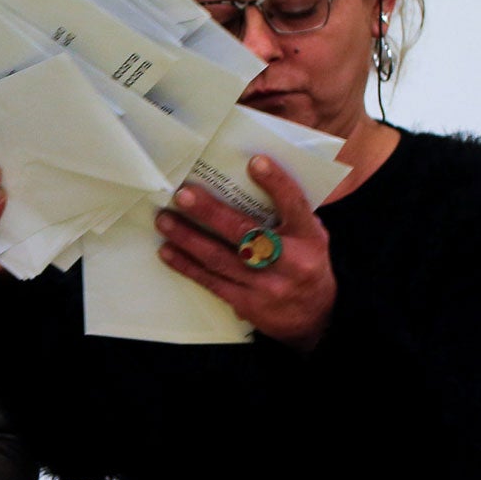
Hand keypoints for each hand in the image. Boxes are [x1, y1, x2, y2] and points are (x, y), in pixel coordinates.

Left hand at [155, 156, 336, 348]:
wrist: (315, 318)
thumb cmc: (306, 264)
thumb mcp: (311, 237)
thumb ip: (289, 214)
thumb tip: (246, 182)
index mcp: (309, 238)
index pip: (294, 205)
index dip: (276, 183)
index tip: (255, 162)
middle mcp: (289, 261)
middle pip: (245, 233)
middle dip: (211, 212)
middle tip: (184, 195)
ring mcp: (266, 286)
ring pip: (220, 258)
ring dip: (188, 238)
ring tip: (164, 220)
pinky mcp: (246, 304)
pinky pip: (211, 281)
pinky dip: (186, 265)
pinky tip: (168, 251)